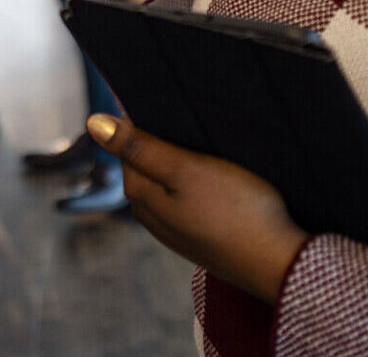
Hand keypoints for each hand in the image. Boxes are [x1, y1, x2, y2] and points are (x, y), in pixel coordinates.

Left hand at [87, 114, 305, 304]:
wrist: (283, 265)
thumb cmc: (236, 212)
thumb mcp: (185, 169)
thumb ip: (139, 147)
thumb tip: (93, 123)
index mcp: (140, 196)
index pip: (126, 148)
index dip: (142, 124)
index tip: (166, 109)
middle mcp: (151, 217)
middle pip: (144, 167)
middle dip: (158, 145)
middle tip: (189, 129)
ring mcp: (176, 233)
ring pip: (167, 186)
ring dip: (179, 167)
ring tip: (207, 152)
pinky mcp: (201, 241)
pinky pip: (187, 204)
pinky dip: (195, 188)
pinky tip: (218, 183)